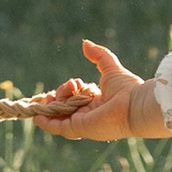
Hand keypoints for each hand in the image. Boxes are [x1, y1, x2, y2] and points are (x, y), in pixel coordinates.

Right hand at [31, 39, 166, 141]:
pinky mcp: (80, 128)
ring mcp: (84, 123)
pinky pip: (59, 128)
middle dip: (59, 97)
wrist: (134, 104)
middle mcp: (89, 114)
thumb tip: (85, 43)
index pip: (75, 98)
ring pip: (60, 116)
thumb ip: (98, 55)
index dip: (68, 90)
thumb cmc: (127, 88)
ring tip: (44, 101)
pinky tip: (37, 117)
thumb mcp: (110, 67)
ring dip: (51, 109)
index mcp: (97, 103)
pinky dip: (47, 123)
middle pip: (65, 106)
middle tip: (63, 89)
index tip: (73, 82)